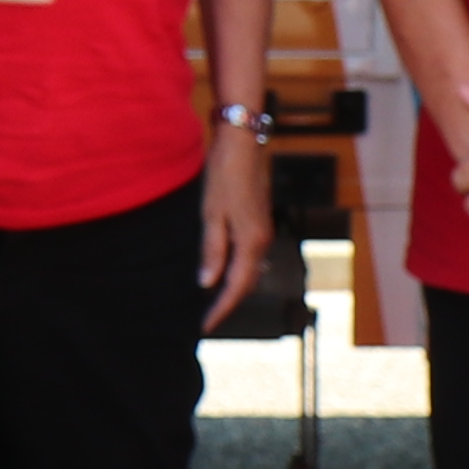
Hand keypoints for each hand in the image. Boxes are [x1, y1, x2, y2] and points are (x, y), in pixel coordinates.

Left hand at [194, 119, 274, 325]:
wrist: (242, 142)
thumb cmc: (224, 175)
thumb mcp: (211, 214)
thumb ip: (211, 250)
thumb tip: (207, 283)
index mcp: (251, 241)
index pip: (236, 286)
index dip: (221, 308)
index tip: (205, 326)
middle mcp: (262, 239)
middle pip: (247, 282)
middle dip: (228, 303)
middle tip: (207, 319)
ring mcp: (262, 230)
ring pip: (250, 270)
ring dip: (233, 287)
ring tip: (212, 302)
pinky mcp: (258, 220)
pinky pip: (249, 256)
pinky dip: (237, 270)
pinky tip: (222, 271)